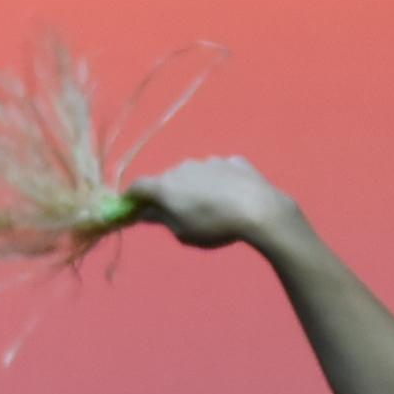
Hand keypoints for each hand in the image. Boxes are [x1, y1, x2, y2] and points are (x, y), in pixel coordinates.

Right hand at [123, 158, 305, 254]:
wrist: (259, 209)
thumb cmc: (213, 225)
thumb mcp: (182, 232)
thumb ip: (162, 219)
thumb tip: (146, 213)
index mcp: (165, 185)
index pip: (138, 187)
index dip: (133, 198)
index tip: (135, 209)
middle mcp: (183, 167)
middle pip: (167, 179)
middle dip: (168, 193)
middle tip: (178, 211)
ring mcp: (210, 161)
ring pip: (194, 173)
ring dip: (195, 185)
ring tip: (211, 205)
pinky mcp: (234, 161)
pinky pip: (219, 171)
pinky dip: (218, 181)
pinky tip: (231, 195)